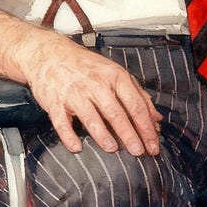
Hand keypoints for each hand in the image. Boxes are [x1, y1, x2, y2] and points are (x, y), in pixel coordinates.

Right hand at [16, 30, 163, 156]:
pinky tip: (78, 148)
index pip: (135, 105)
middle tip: (139, 152)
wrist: (49, 54)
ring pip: (92, 118)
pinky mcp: (56, 103)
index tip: (153, 144)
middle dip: (129, 135)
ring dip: (103, 136)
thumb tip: (157, 119)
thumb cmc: (86, 66)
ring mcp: (75, 93)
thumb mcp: (116, 73)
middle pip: (116, 113)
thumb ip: (138, 95)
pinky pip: (62, 123)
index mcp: (115, 76)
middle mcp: (96, 84)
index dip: (146, 127)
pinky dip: (69, 137)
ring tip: (113, 149)